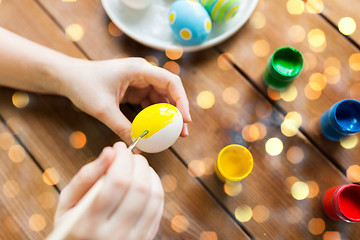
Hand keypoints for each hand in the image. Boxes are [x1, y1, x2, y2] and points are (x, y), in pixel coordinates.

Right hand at [53, 142, 163, 239]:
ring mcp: (133, 239)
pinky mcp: (146, 239)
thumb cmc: (73, 223)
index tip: (118, 147)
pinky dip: (155, 186)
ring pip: (153, 196)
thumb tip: (110, 151)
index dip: (122, 158)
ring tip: (137, 165)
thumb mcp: (68, 202)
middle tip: (129, 154)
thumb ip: (86, 176)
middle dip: (137, 163)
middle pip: (139, 188)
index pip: (117, 182)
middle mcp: (114, 235)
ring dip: (149, 172)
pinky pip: (158, 208)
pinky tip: (144, 179)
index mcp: (88, 224)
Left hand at [58, 57, 190, 144]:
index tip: (185, 120)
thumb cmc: (83, 85)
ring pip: (161, 100)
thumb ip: (122, 127)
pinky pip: (149, 104)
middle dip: (177, 112)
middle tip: (182, 133)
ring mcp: (139, 82)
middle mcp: (143, 73)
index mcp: (139, 70)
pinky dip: (154, 117)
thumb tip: (138, 147)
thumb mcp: (103, 109)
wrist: (67, 77)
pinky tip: (156, 131)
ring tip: (173, 136)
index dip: (182, 100)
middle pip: (169, 92)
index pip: (170, 82)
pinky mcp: (134, 91)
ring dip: (167, 117)